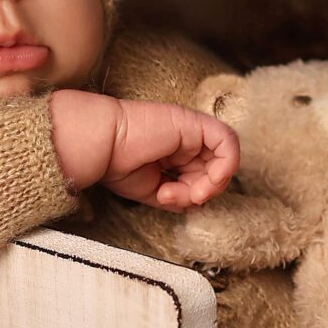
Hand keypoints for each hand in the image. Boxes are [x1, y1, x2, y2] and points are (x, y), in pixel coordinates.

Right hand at [49, 90, 239, 207]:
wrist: (100, 145)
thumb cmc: (116, 164)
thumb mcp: (153, 190)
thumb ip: (178, 196)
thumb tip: (196, 203)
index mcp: (175, 154)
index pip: (203, 177)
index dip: (196, 194)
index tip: (173, 202)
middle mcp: (186, 141)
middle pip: (214, 170)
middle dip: (202, 192)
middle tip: (177, 199)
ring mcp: (191, 131)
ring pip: (223, 159)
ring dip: (211, 184)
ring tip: (190, 193)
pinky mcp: (194, 123)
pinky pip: (227, 141)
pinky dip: (226, 164)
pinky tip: (208, 180)